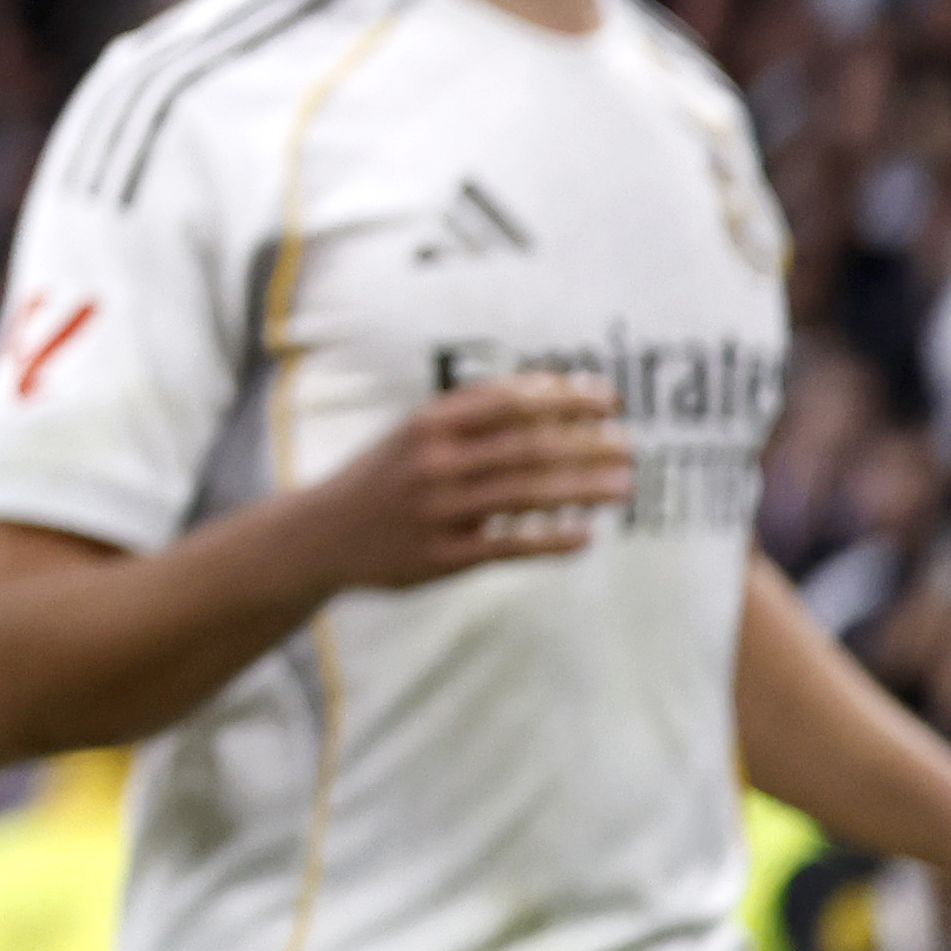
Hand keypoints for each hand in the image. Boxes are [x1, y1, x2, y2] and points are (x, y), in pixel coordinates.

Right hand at [297, 376, 631, 588]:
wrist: (321, 534)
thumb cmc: (385, 476)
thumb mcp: (414, 433)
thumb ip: (472, 415)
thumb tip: (554, 394)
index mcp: (428, 423)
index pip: (508, 400)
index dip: (563, 397)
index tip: (608, 398)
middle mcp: (432, 462)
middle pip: (526, 448)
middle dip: (585, 445)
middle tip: (630, 447)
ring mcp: (437, 510)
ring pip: (525, 495)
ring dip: (582, 489)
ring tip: (623, 487)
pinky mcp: (442, 556)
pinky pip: (509, 546)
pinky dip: (552, 540)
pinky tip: (586, 536)